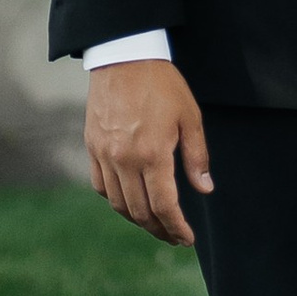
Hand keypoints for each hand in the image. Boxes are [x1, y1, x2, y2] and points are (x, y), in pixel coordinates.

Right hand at [85, 59, 213, 246]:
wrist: (124, 57)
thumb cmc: (163, 85)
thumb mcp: (190, 117)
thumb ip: (197, 157)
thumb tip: (204, 189)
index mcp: (152, 154)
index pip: (164, 206)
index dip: (176, 227)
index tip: (186, 238)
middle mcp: (124, 160)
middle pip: (139, 211)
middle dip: (159, 229)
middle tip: (173, 236)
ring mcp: (105, 155)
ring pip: (118, 203)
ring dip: (137, 219)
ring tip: (154, 223)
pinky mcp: (92, 147)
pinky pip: (100, 186)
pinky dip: (115, 200)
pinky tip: (129, 201)